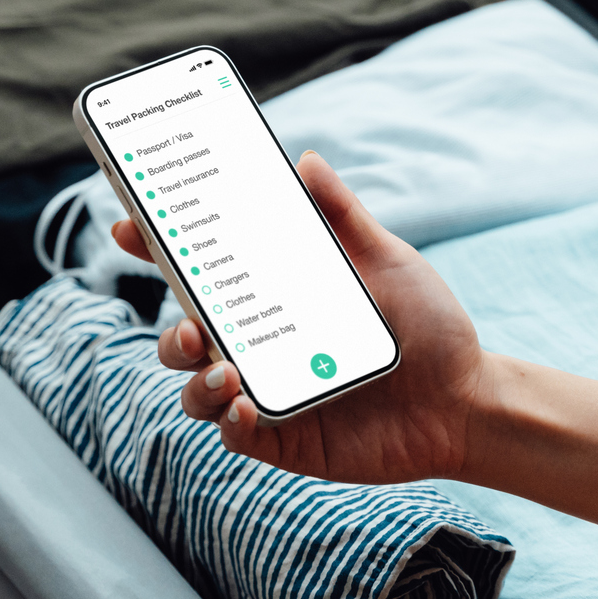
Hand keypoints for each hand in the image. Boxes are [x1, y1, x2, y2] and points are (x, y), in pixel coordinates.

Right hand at [111, 151, 486, 484]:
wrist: (469, 401)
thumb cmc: (428, 328)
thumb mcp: (387, 261)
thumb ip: (343, 216)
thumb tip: (306, 160)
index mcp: (272, 300)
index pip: (199, 275)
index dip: (154, 252)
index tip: (129, 225)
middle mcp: (259, 347)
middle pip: (183, 337)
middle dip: (169, 330)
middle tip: (189, 322)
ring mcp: (266, 393)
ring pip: (196, 390)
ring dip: (193, 378)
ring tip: (221, 367)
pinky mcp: (283, 438)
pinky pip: (235, 432)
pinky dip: (227, 417)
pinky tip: (243, 400)